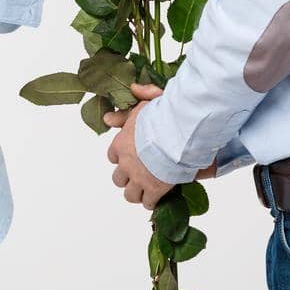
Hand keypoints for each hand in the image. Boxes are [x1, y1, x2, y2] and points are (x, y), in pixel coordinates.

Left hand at [105, 84, 217, 200]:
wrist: (178, 135)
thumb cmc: (165, 117)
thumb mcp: (151, 100)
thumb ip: (142, 94)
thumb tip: (132, 87)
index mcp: (121, 143)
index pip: (112, 156)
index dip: (121, 157)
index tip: (130, 157)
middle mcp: (126, 163)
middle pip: (117, 178)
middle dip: (127, 178)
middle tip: (138, 175)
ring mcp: (138, 178)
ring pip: (129, 194)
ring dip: (136, 193)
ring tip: (146, 190)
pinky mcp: (153, 190)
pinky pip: (147, 203)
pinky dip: (151, 202)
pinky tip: (157, 198)